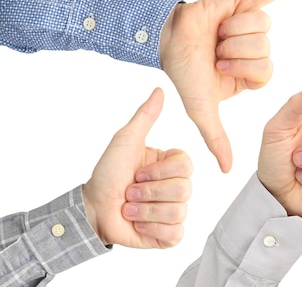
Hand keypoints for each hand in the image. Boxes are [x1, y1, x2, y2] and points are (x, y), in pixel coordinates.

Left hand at [82, 88, 192, 248]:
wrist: (92, 209)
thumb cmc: (107, 173)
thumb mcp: (125, 140)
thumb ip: (145, 116)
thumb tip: (159, 90)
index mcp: (170, 165)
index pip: (186, 165)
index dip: (160, 172)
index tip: (138, 172)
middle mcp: (175, 186)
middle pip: (185, 189)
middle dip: (149, 192)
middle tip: (129, 192)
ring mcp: (173, 211)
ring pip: (179, 211)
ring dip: (146, 211)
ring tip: (129, 208)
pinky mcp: (168, 235)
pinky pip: (176, 234)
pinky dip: (153, 229)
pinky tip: (138, 223)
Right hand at [159, 0, 301, 172]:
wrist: (166, 40)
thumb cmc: (184, 74)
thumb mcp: (202, 110)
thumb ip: (217, 137)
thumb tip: (228, 170)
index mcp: (253, 74)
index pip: (265, 70)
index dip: (241, 69)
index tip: (219, 68)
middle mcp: (256, 50)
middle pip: (265, 47)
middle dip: (235, 48)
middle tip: (216, 49)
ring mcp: (252, 25)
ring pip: (261, 24)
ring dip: (234, 29)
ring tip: (218, 32)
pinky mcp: (245, 1)